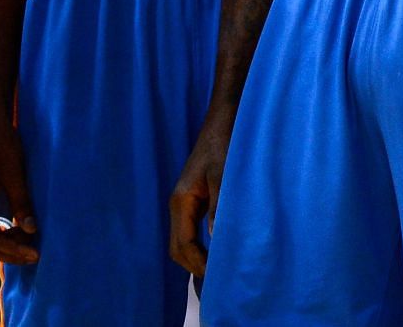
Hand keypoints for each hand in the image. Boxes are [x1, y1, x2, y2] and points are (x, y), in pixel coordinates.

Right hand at [0, 96, 38, 263]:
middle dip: (6, 253)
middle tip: (31, 254)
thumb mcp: (16, 172)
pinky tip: (15, 226)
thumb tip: (32, 230)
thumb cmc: (1, 142)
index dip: (14, 250)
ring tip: (26, 240)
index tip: (35, 253)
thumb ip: (22, 203)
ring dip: (1, 243)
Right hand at [168, 111, 232, 276]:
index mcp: (181, 201)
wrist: (222, 123)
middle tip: (220, 280)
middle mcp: (178, 205)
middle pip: (178, 249)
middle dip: (195, 266)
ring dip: (197, 257)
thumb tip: (217, 238)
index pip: (183, 245)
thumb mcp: (224, 176)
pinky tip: (218, 250)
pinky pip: (191, 231)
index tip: (218, 277)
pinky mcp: (194, 200)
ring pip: (183, 241)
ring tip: (220, 270)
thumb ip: (219, 206)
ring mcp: (185, 203)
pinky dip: (200, 246)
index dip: (198, 264)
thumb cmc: (223, 146)